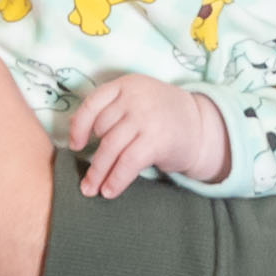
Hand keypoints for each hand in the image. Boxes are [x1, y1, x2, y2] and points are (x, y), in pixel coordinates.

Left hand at [64, 72, 228, 196]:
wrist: (200, 125)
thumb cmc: (160, 116)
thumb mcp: (137, 100)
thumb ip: (112, 110)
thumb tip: (78, 140)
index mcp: (126, 84)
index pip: (92, 103)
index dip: (79, 126)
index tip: (75, 145)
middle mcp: (135, 98)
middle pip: (102, 131)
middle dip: (92, 161)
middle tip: (85, 182)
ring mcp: (146, 117)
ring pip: (111, 148)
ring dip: (99, 173)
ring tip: (92, 190)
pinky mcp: (156, 139)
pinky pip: (127, 163)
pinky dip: (116, 179)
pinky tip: (110, 191)